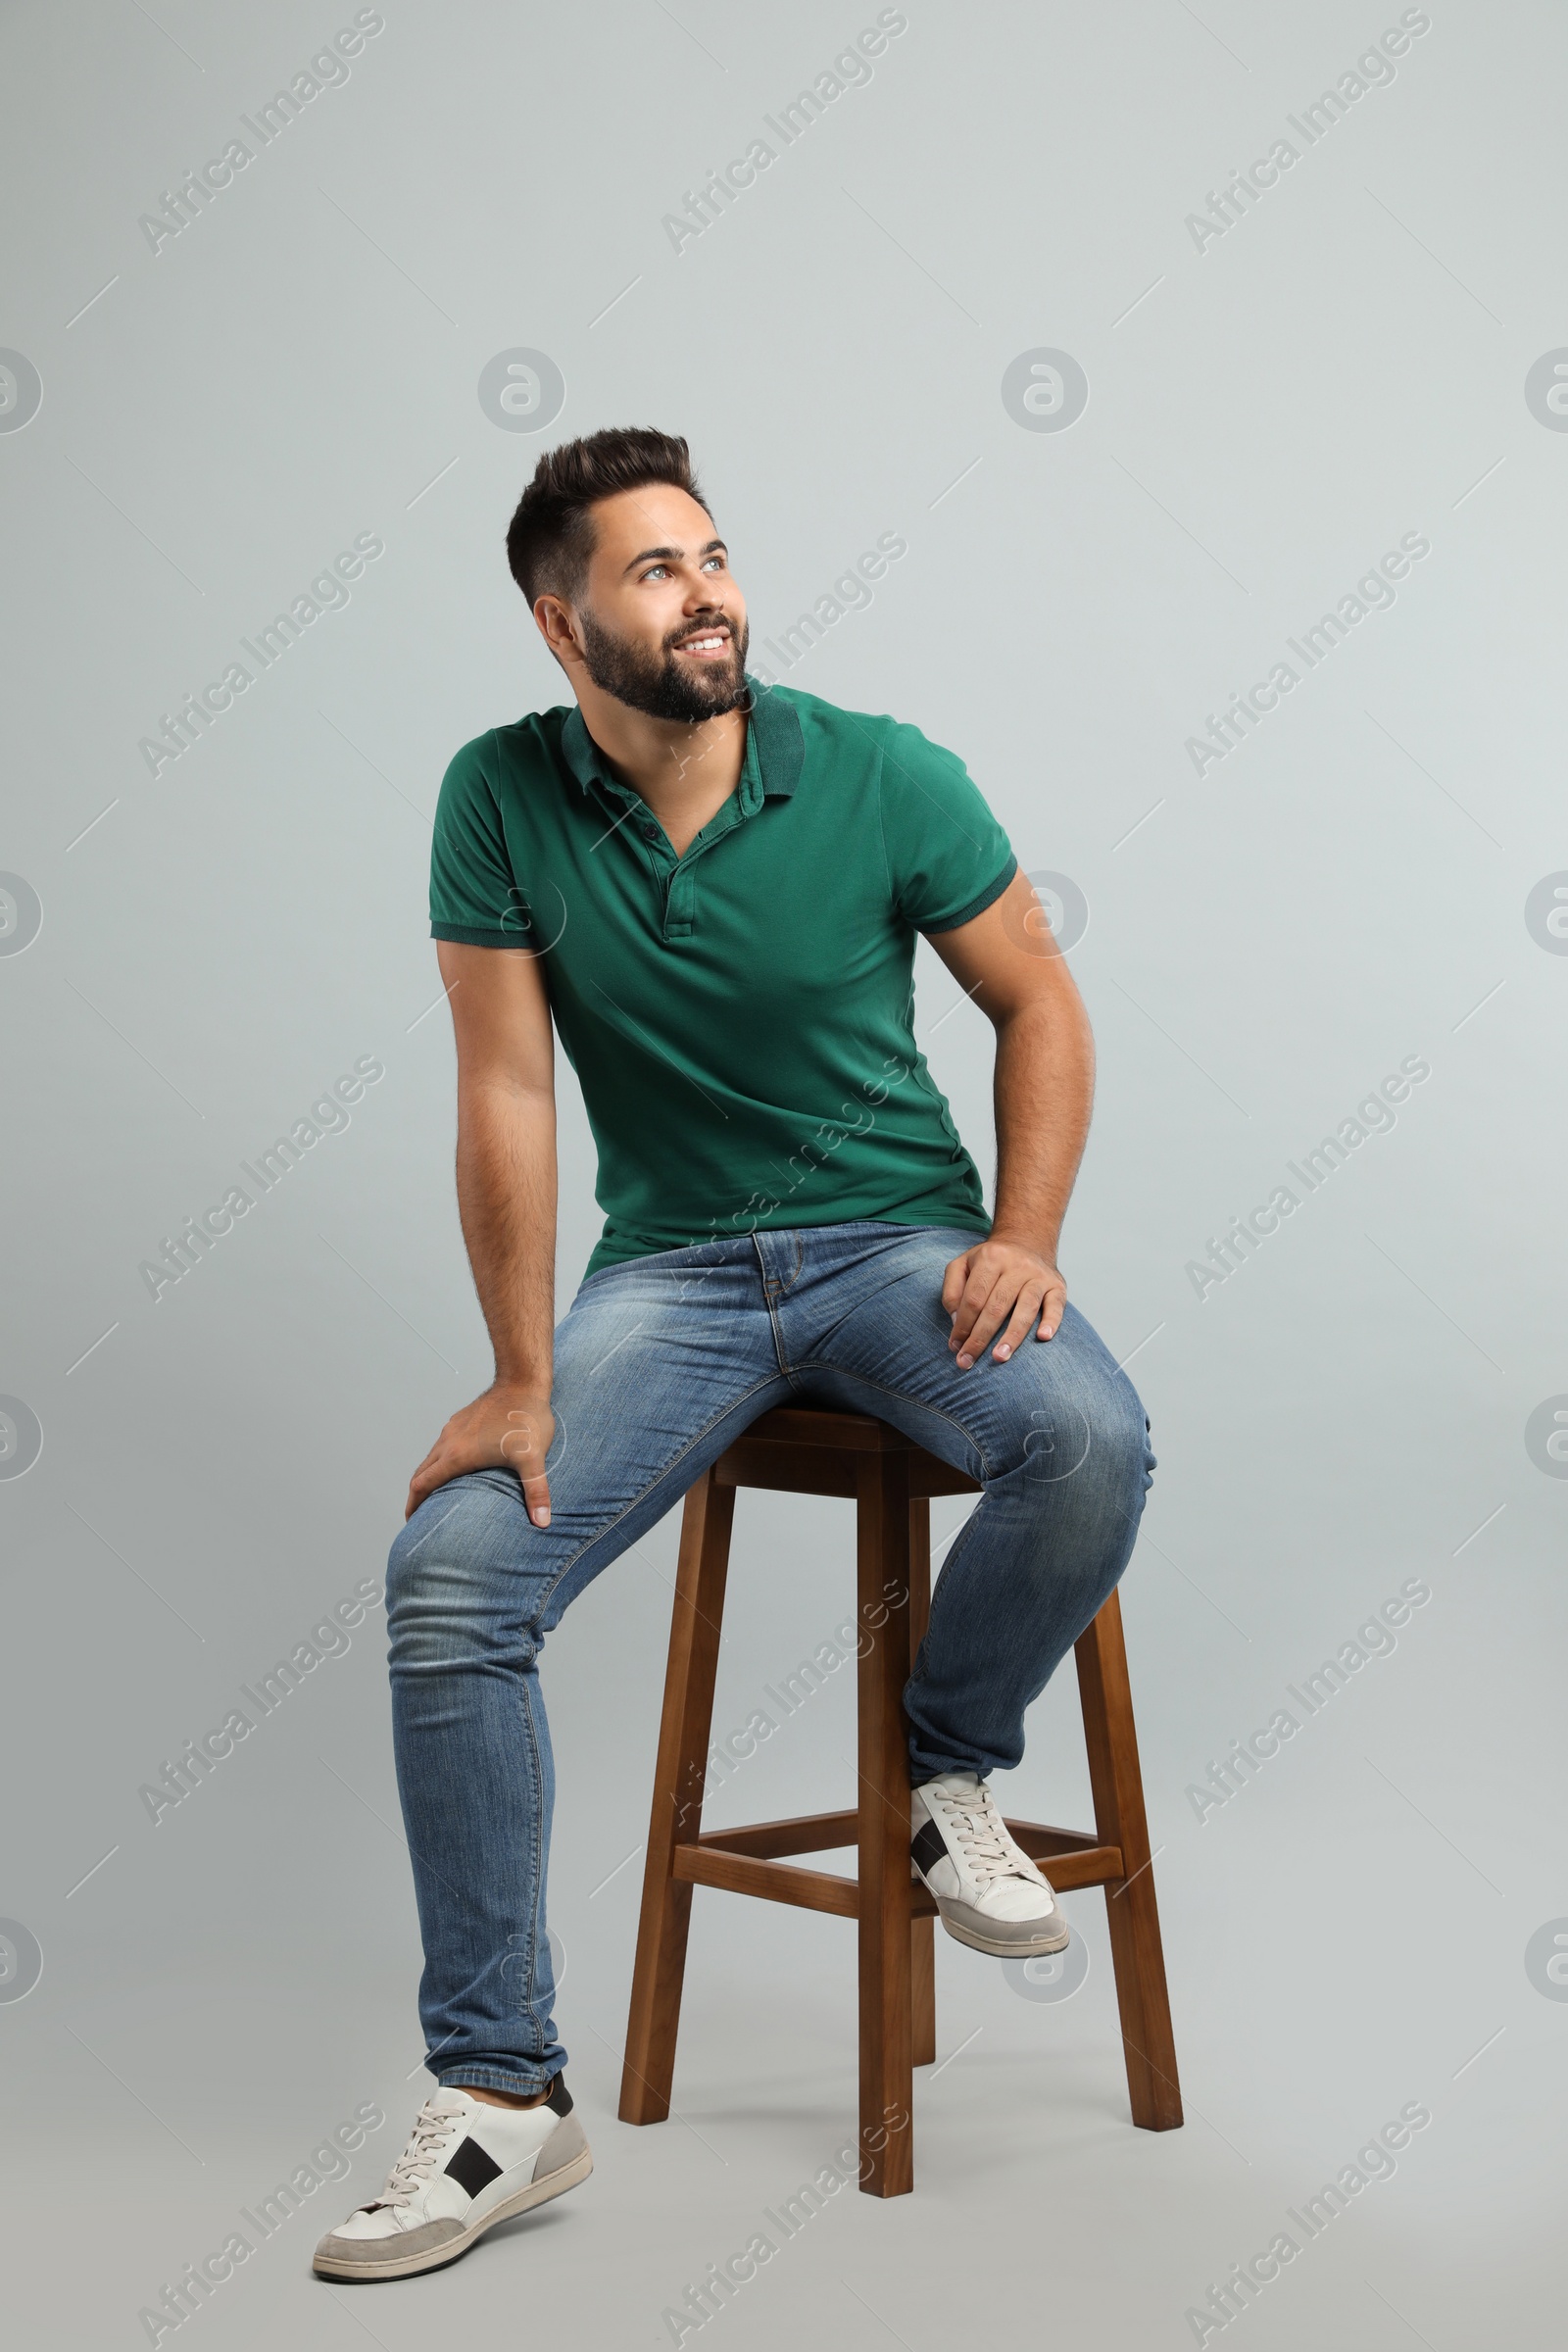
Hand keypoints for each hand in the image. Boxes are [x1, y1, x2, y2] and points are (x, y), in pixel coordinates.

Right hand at [405, 1381, 555, 1523]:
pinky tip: (456, 1467)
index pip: (422, 1485)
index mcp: (458, 1455)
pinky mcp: (461, 1420)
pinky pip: (442, 1445)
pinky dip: (439, 1461)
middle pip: (420, 1473)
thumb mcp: (533, 1459)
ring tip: (436, 1496)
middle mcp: (449, 1442)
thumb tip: (543, 1523)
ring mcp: (453, 1429)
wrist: (522, 1380)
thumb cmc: (527, 1418)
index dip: (413, 1506)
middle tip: (420, 1517)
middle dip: (417, 1496)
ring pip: (431, 1458)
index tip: (412, 1522)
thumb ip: (536, 1492)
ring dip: (428, 1477)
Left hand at [941, 1238, 1065, 1369]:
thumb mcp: (962, 1265)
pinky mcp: (1057, 1286)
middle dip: (980, 1337)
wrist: (1027, 1242)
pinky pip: (1056, 1305)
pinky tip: (1043, 1337)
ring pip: (1026, 1308)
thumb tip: (957, 1321)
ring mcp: (1038, 1276)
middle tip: (968, 1361)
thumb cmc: (990, 1261)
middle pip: (996, 1306)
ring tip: (999, 1358)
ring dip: (1012, 1336)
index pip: (974, 1298)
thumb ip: (952, 1290)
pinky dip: (1051, 1321)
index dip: (963, 1324)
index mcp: (991, 1258)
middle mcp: (1016, 1265)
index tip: (955, 1346)